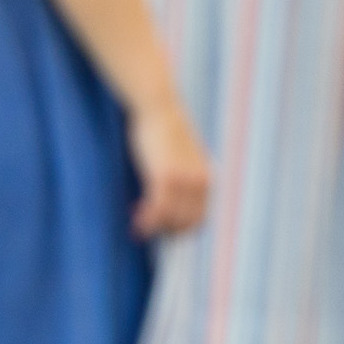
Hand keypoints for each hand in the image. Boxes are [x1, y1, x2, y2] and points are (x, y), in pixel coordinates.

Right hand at [127, 96, 212, 238]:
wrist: (158, 110)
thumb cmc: (164, 130)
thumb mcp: (181, 155)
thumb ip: (183, 173)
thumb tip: (170, 191)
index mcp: (208, 178)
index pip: (200, 217)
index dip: (181, 229)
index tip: (163, 232)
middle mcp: (201, 182)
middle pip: (187, 222)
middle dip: (166, 232)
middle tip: (145, 233)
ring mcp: (185, 180)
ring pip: (171, 218)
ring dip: (154, 228)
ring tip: (137, 229)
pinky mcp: (166, 176)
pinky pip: (158, 207)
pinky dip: (147, 219)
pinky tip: (136, 221)